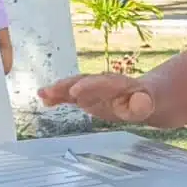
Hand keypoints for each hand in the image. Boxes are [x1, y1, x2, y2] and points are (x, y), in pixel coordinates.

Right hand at [38, 73, 154, 123]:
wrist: (138, 95)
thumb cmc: (142, 101)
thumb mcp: (145, 105)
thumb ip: (141, 105)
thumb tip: (140, 102)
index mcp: (116, 83)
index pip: (100, 82)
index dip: (88, 86)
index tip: (75, 92)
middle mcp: (100, 82)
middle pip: (82, 81)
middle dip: (67, 85)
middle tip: (51, 91)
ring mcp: (90, 88)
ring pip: (72, 86)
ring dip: (57, 89)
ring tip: (42, 93)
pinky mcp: (83, 95)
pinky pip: (68, 95)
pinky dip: (56, 96)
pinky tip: (43, 99)